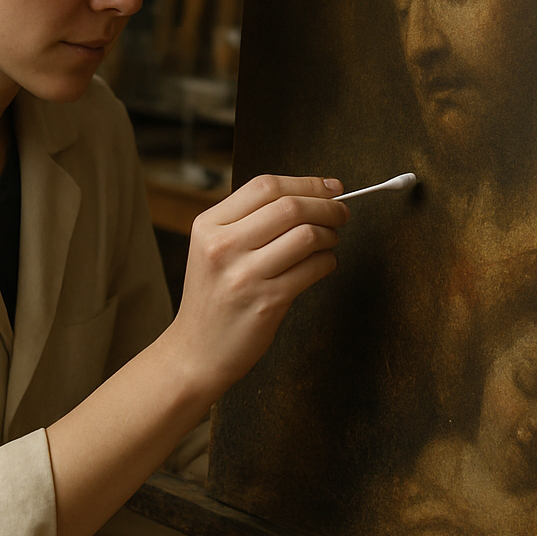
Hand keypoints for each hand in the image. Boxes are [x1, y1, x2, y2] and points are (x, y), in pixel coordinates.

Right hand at [169, 174, 348, 396]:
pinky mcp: (267, 303)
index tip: (330, 186)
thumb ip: (248, 221)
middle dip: (327, 206)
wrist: (195, 352)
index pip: (265, 186)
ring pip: (307, 236)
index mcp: (208, 226)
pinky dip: (328, 262)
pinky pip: (313, 269)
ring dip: (330, 235)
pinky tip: (323, 265)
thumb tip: (308, 194)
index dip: (305, 183)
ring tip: (331, 241)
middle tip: (341, 212)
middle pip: (290, 207)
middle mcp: (223, 247)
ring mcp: (244, 276)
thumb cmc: (212, 297)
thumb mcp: (212, 249)